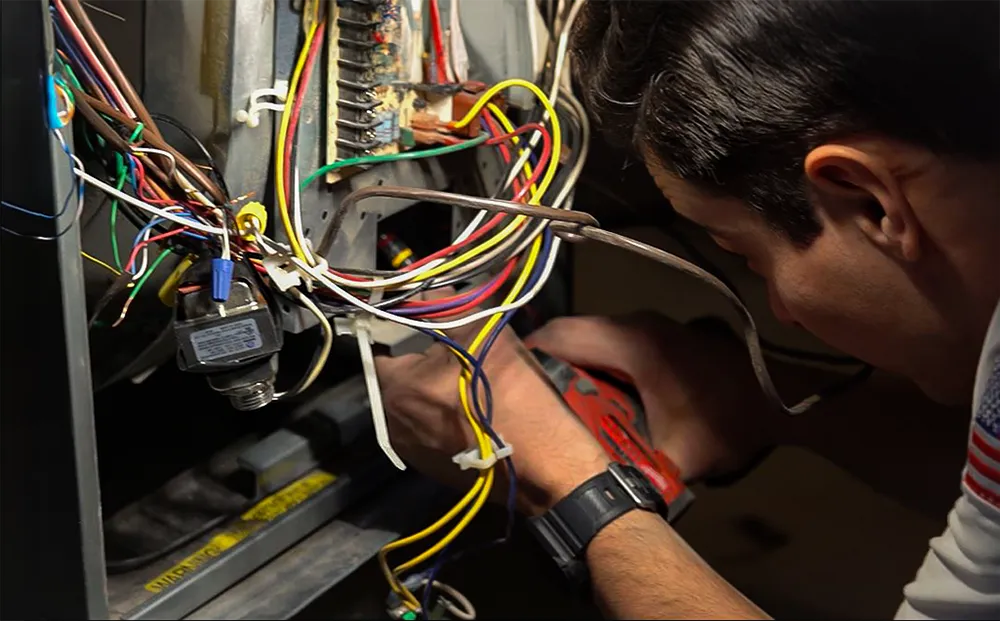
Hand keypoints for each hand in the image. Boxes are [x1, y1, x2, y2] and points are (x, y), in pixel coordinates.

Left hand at [376, 319, 608, 515]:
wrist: (544, 462)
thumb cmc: (512, 394)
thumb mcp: (483, 334)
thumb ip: (448, 306)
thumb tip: (430, 289)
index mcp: (396, 389)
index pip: (385, 347)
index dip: (410, 332)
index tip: (435, 328)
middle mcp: (393, 423)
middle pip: (402, 379)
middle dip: (426, 365)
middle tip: (462, 358)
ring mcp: (412, 452)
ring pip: (417, 406)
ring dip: (436, 393)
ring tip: (472, 389)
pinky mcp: (433, 470)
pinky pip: (431, 432)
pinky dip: (446, 420)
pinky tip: (475, 416)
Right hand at [526, 313, 779, 480]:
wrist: (786, 398)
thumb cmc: (730, 422)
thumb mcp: (677, 457)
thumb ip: (631, 470)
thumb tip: (590, 487)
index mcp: (630, 343)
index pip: (558, 334)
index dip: (525, 355)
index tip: (505, 383)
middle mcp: (635, 323)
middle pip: (570, 331)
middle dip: (544, 363)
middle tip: (527, 400)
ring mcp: (651, 323)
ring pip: (592, 334)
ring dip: (572, 363)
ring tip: (557, 401)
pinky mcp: (662, 331)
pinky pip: (612, 339)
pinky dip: (596, 360)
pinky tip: (598, 393)